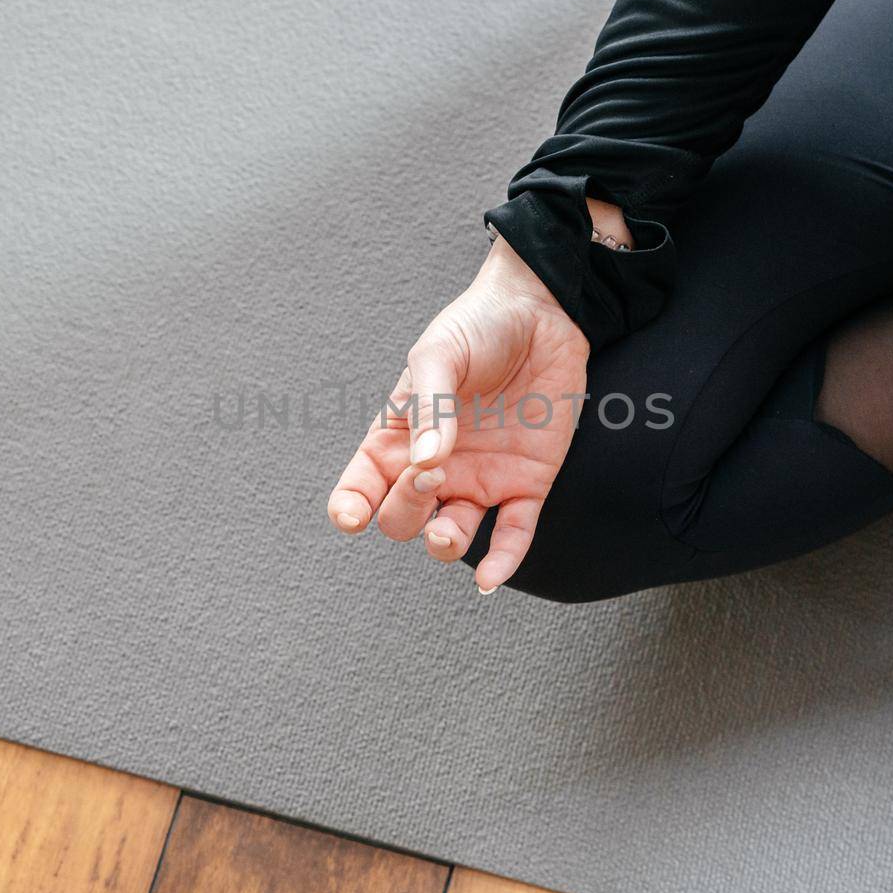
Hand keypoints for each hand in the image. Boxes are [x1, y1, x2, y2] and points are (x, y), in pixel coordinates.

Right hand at [327, 238, 590, 592]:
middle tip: (427, 472)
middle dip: (405, 509)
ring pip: (449, 537)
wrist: (543, 311)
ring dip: (443, 545)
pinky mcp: (526, 485)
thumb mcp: (439, 354)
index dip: (349, 508)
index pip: (361, 486)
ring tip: (446, 533)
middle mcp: (434, 467)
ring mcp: (479, 479)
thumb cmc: (478, 327)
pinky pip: (512, 536)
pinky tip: (489, 580)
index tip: (351, 516)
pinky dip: (502, 563)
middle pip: (401, 518)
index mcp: (399, 436)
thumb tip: (425, 462)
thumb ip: (429, 407)